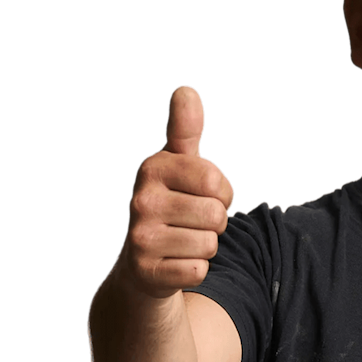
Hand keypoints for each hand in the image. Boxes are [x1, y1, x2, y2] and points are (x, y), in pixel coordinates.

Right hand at [117, 86, 233, 298]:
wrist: (141, 263)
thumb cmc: (170, 205)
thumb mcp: (176, 166)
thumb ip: (184, 131)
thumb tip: (185, 90)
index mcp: (152, 169)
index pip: (215, 180)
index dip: (221, 192)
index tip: (201, 195)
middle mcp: (140, 200)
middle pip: (216, 214)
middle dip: (215, 222)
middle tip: (192, 223)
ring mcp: (140, 238)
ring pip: (210, 244)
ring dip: (205, 246)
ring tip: (183, 241)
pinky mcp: (148, 272)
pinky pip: (199, 270)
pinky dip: (195, 269)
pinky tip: (175, 262)